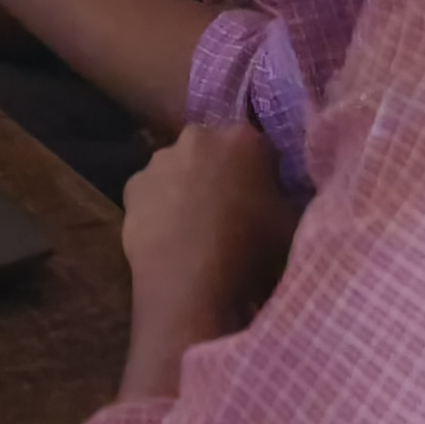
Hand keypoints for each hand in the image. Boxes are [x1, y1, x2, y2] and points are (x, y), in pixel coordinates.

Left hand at [119, 125, 298, 388]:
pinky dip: (162, 207)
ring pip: (181, 169)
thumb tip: (290, 197)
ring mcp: (159, 160)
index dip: (265, 176)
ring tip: (200, 231)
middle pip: (216, 152)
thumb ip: (291, 201)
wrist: (190, 286)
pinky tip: (172, 237)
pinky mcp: (132, 185)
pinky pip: (154, 193)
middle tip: (233, 214)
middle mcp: (197, 137)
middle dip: (224, 174)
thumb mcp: (292, 227)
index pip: (260, 149)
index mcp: (244, 139)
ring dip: (190, 188)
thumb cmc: (251, 254)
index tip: (267, 201)